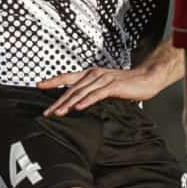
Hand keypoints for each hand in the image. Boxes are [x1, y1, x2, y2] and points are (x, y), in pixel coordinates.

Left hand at [38, 65, 166, 116]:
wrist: (147, 78)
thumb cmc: (127, 84)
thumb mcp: (106, 87)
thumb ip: (93, 92)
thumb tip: (79, 103)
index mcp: (90, 74)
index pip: (67, 77)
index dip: (52, 81)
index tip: (39, 85)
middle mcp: (94, 74)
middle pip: (71, 89)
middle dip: (57, 101)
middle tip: (46, 112)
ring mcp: (103, 79)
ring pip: (81, 92)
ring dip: (68, 104)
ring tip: (58, 113)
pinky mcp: (113, 86)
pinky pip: (96, 95)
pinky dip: (86, 101)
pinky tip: (78, 108)